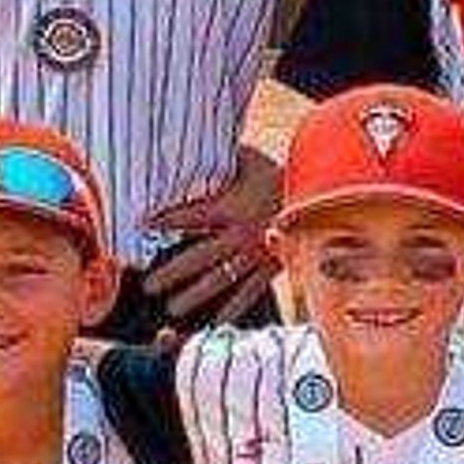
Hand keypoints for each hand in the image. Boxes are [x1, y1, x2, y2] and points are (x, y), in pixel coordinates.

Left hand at [140, 148, 282, 327]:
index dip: (165, 220)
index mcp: (233, 208)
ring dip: (195, 296)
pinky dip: (234, 307)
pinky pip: (251, 291)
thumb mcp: (252, 160)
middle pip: (200, 258)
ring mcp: (256, 255)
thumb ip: (225, 157)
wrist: (322, 197)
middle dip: (172, 273)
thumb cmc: (282, 174)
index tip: (141, 226)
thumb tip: (200, 142)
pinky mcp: (271, 267)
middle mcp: (241, 236)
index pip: (191, 216)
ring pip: (221, 280)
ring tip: (173, 309)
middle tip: (149, 285)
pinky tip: (217, 320)